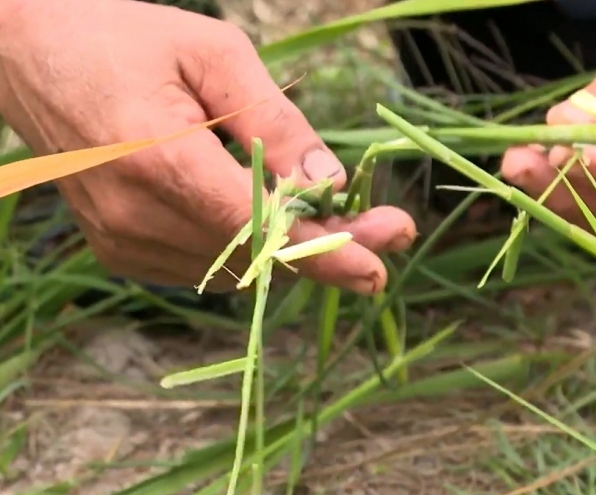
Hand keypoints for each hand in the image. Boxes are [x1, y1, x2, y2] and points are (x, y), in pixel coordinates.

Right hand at [0, 0, 415, 293]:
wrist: (28, 56)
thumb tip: (330, 182)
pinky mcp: (119, 250)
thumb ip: (276, 121)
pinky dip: (248, 248)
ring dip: (288, 248)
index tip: (381, 264)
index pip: (260, 229)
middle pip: (259, 258)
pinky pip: (207, 266)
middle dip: (328, 245)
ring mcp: (123, 241)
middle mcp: (137, 217)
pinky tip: (257, 210)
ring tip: (316, 205)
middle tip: (383, 226)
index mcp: (159, 161)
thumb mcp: (212, 56)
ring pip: (238, 271)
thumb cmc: (122, 40)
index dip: (327, 251)